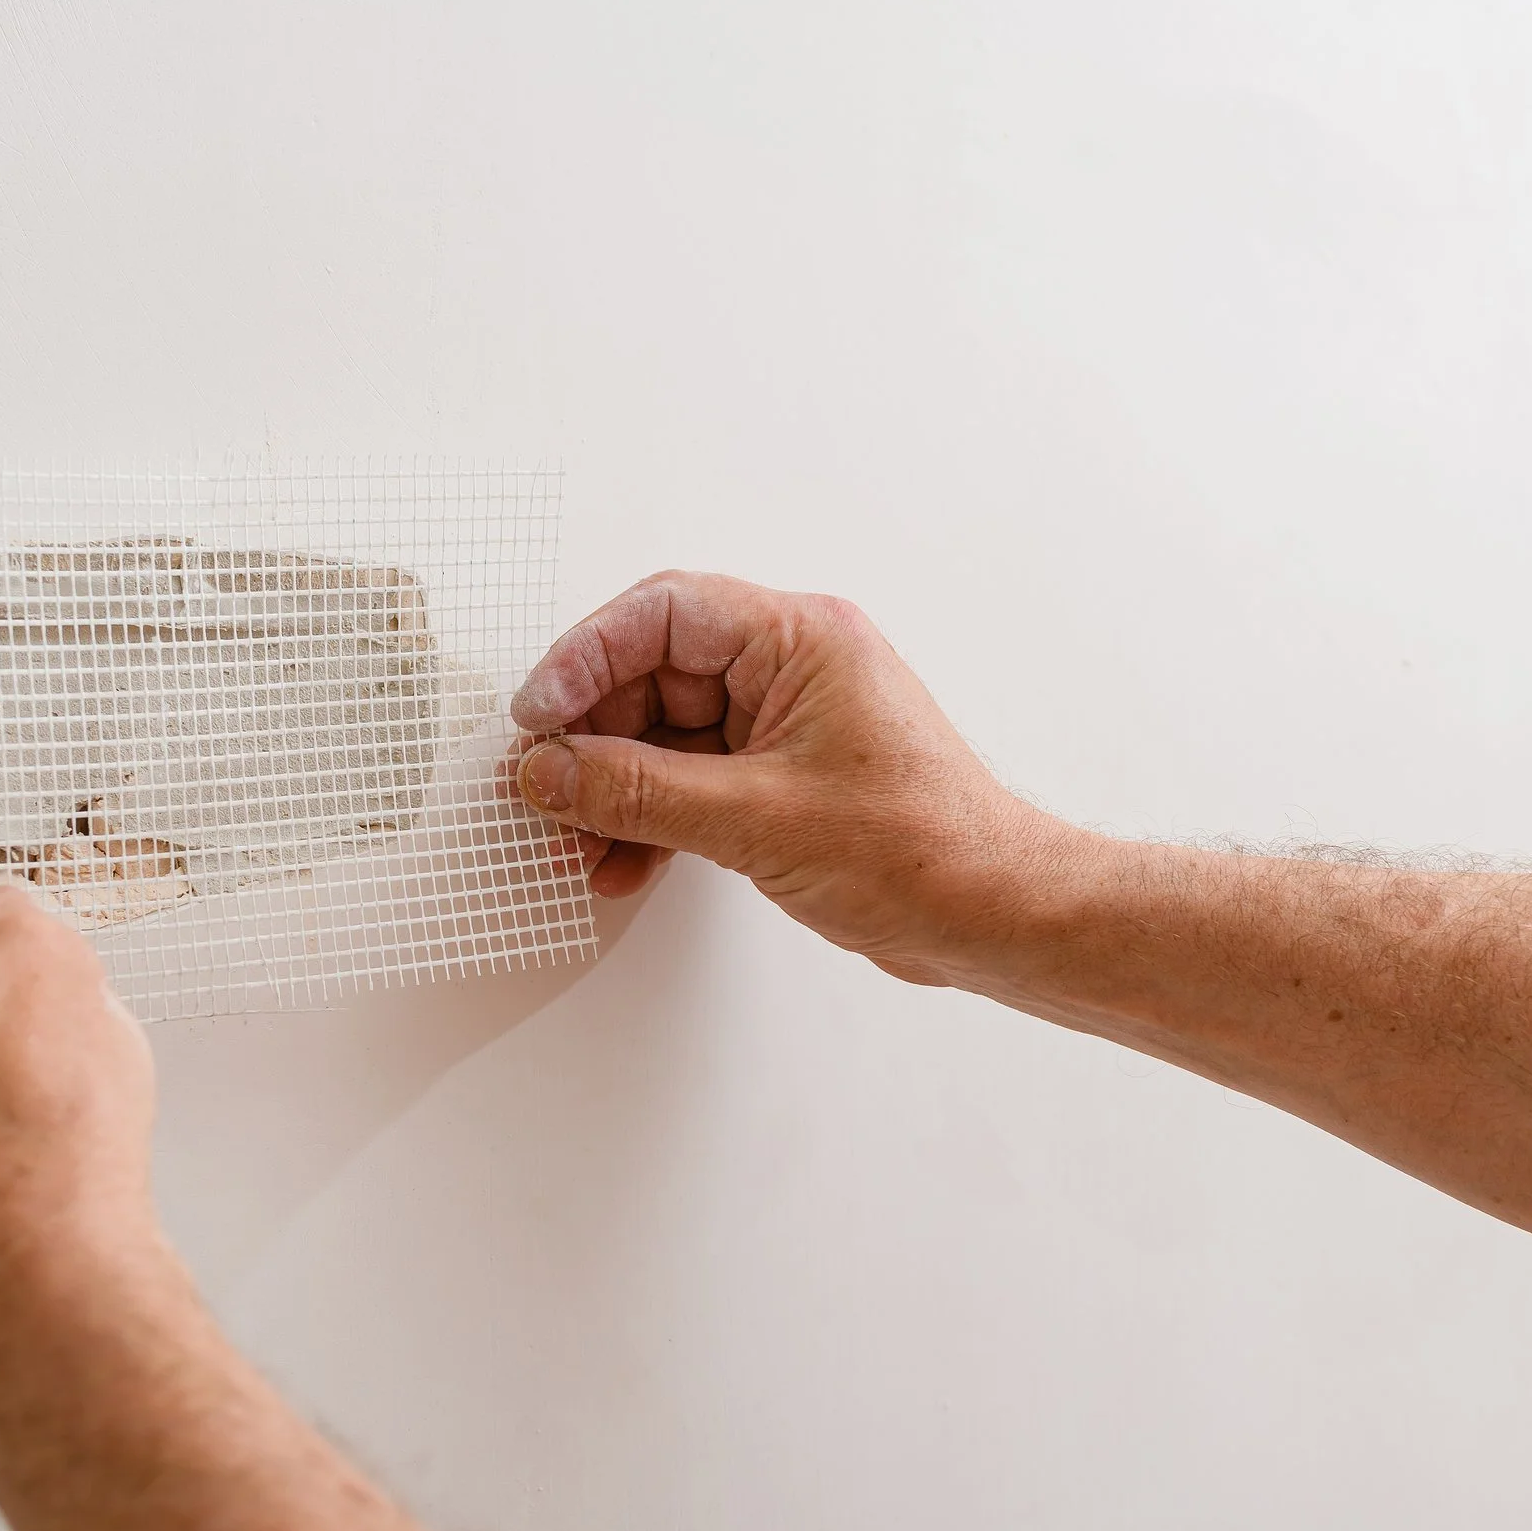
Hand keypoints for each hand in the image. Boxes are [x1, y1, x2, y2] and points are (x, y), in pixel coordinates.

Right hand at [512, 571, 1085, 988]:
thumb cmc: (923, 850)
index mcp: (800, 639)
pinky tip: (622, 861)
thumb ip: (637, 791)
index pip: (663, 614)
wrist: (994, 916)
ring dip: (615, 788)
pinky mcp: (785, 776)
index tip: (538, 715)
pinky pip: (694, 778)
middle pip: (654, 674)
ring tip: (574, 841)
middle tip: (544, 787)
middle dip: (593, 737)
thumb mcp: (756, 820)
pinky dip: (653, 817)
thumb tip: (551, 771)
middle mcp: (793, 667)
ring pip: (667, 733)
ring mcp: (788, 722)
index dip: (585, 657)